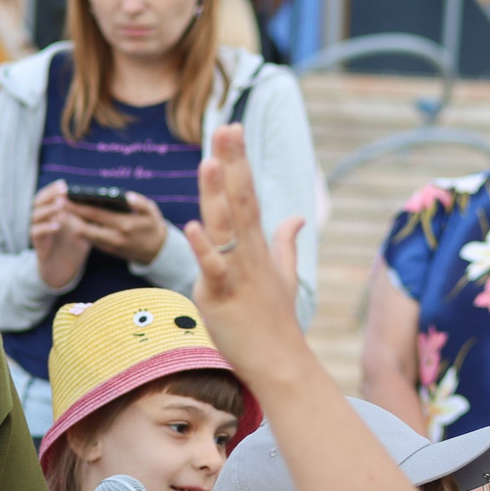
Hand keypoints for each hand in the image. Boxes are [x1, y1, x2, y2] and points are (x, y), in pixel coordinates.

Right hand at [31, 181, 90, 293]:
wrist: (62, 268)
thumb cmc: (73, 244)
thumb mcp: (82, 226)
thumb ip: (85, 214)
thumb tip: (101, 200)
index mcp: (51, 211)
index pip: (47, 195)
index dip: (53, 188)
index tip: (64, 184)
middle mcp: (42, 219)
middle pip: (38, 201)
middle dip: (50, 195)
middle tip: (63, 192)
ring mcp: (39, 230)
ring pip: (36, 215)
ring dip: (49, 209)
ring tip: (62, 206)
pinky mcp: (38, 244)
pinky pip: (36, 232)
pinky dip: (46, 227)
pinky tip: (57, 225)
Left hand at [68, 192, 170, 264]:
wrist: (157, 251)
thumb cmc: (152, 226)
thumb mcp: (152, 211)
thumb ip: (140, 202)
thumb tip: (127, 195)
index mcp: (124, 225)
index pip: (95, 214)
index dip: (78, 206)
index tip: (65, 197)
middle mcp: (114, 237)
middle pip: (84, 227)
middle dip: (69, 214)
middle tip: (58, 202)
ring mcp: (109, 245)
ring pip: (84, 235)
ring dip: (72, 222)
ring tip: (63, 209)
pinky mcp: (107, 250)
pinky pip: (89, 239)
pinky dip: (80, 229)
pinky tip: (74, 218)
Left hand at [185, 124, 308, 377]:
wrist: (280, 363)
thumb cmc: (277, 321)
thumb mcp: (285, 276)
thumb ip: (287, 244)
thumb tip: (297, 218)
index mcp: (257, 247)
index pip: (247, 195)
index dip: (239, 161)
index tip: (233, 129)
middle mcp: (247, 254)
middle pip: (239, 200)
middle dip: (232, 163)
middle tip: (227, 127)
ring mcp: (234, 274)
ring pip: (224, 227)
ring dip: (217, 195)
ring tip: (210, 161)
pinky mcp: (219, 297)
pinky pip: (211, 269)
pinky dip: (202, 248)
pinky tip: (192, 226)